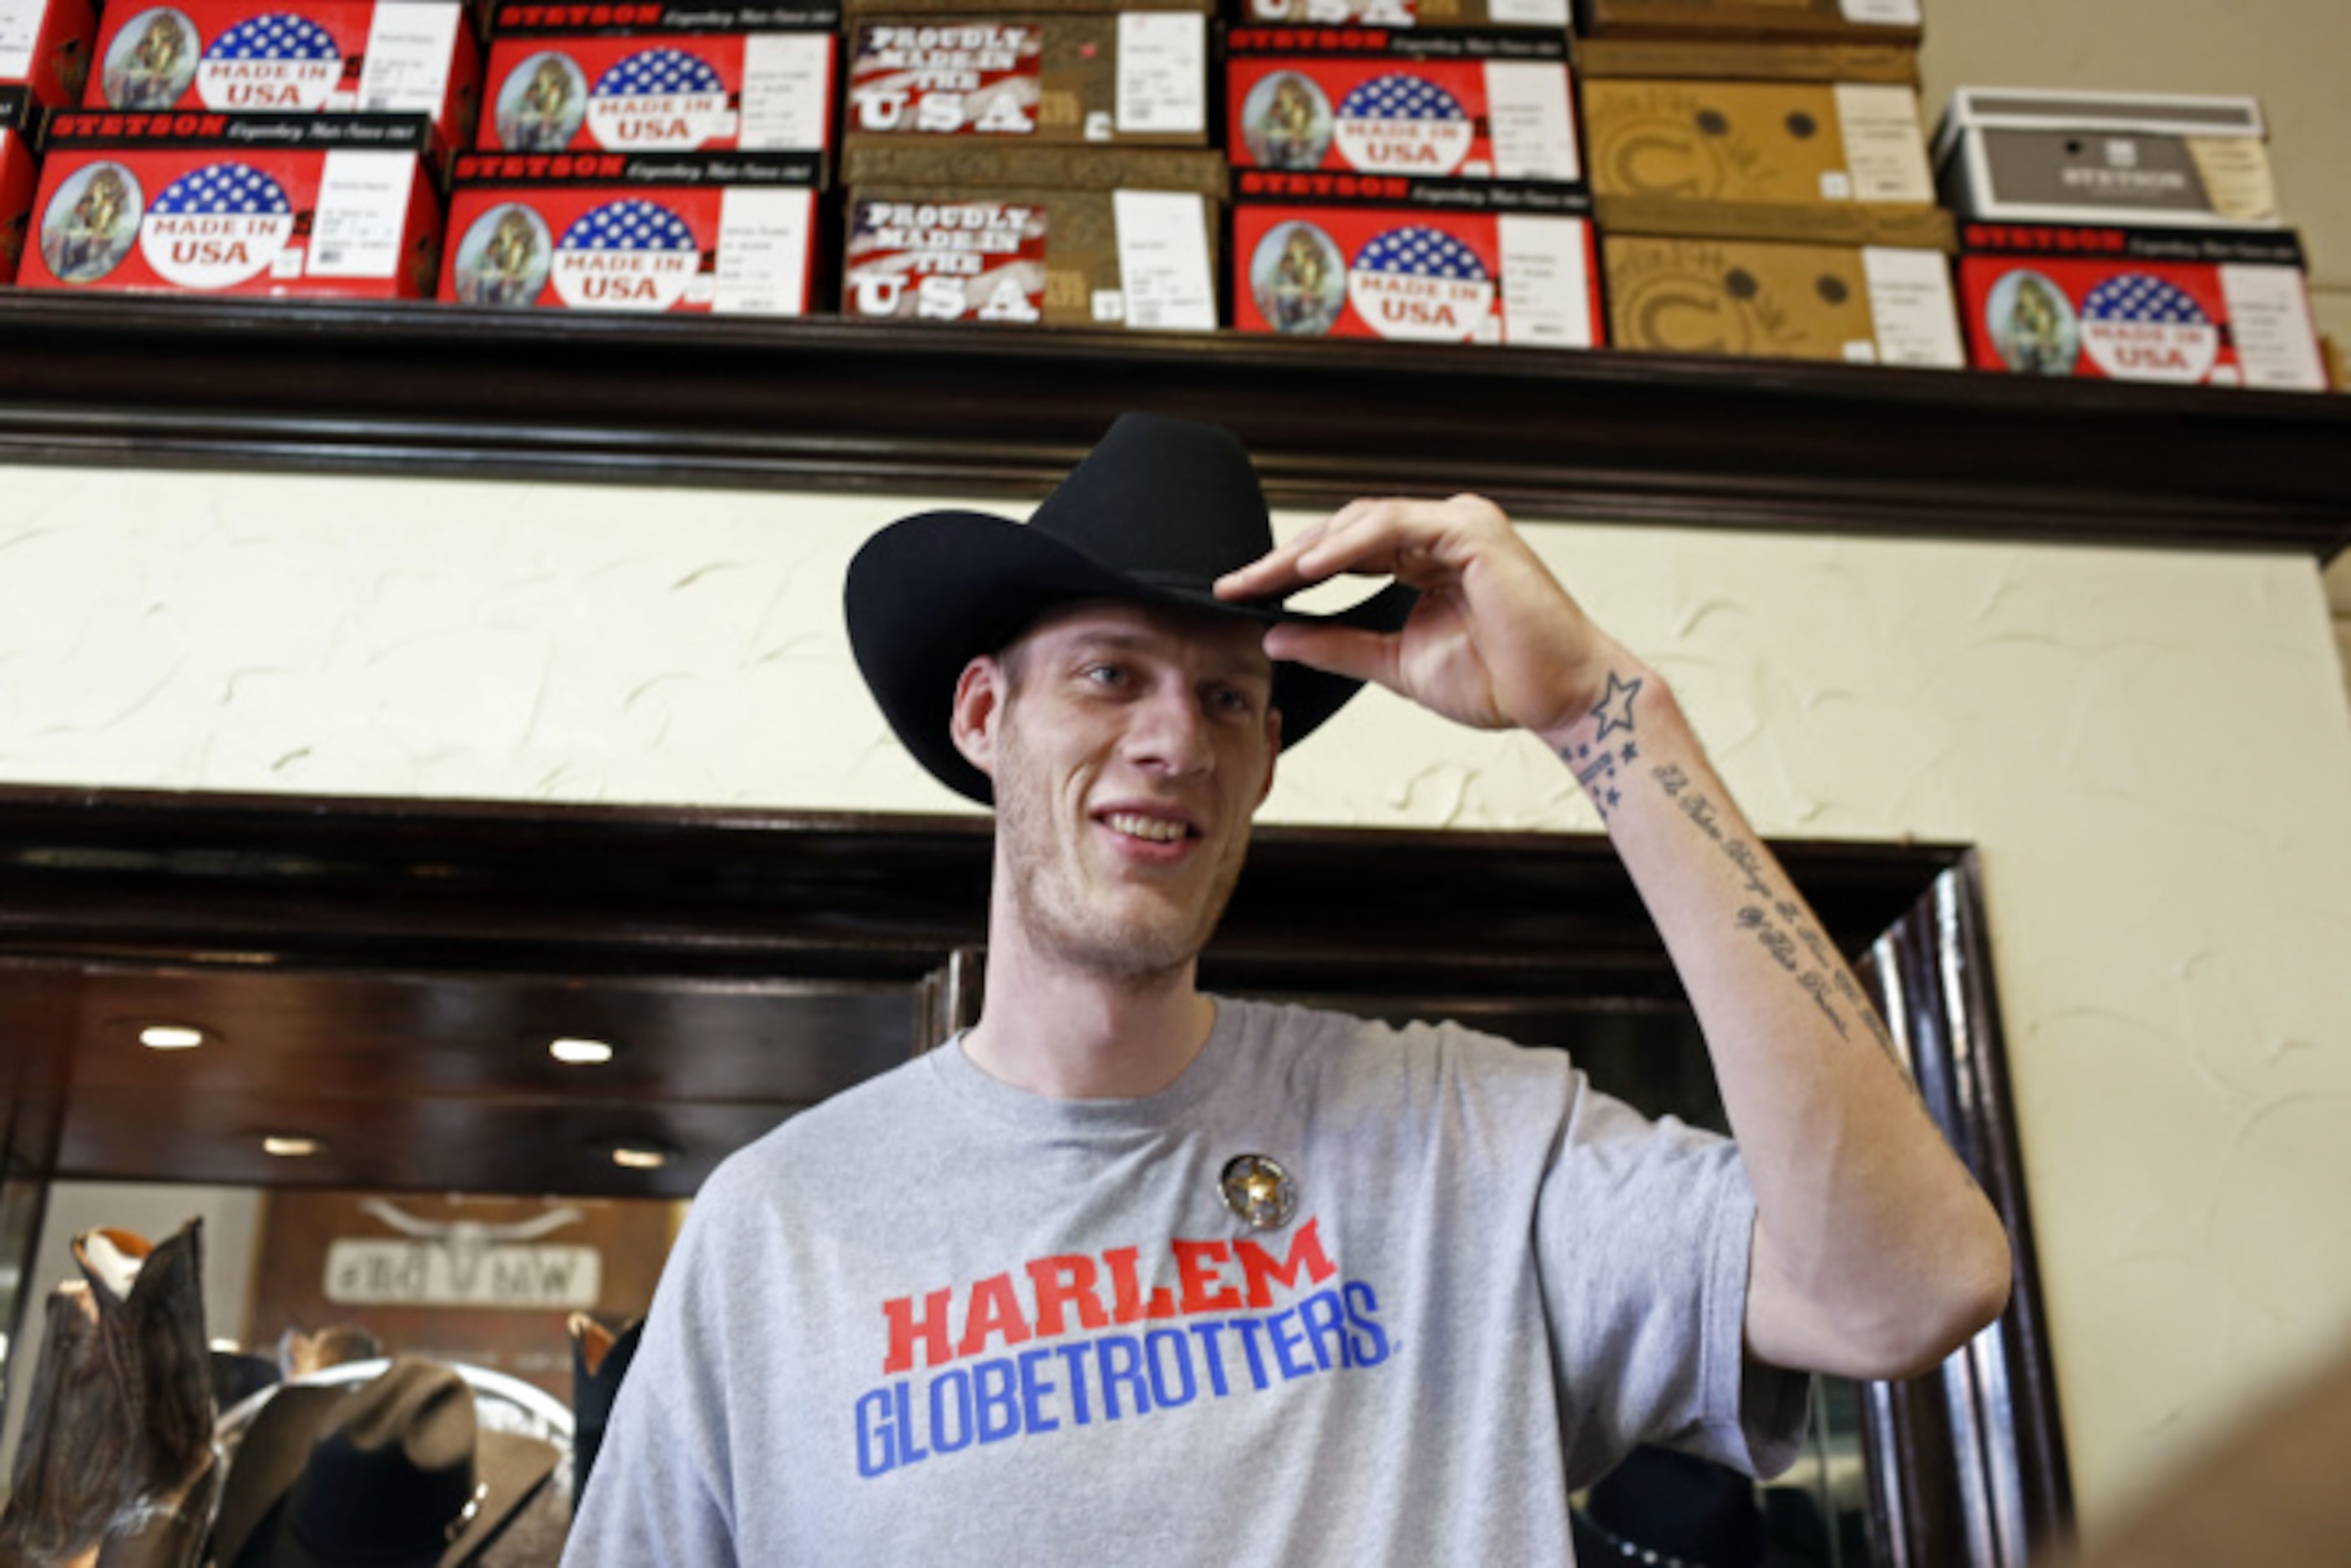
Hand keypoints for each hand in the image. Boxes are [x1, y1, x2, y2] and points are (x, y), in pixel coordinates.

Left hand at [1215, 494, 1625, 737]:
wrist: (1561, 699)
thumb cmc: (1501, 681)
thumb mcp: (1395, 664)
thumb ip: (1338, 646)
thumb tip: (1276, 638)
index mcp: (1428, 555)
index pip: (1346, 550)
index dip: (1291, 570)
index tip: (1243, 593)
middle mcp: (1443, 531)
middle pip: (1347, 528)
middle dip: (1288, 557)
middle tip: (1239, 583)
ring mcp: (1460, 524)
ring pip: (1365, 520)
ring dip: (1309, 549)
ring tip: (1264, 577)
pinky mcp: (1473, 531)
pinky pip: (1396, 526)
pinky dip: (1349, 545)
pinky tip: (1311, 569)